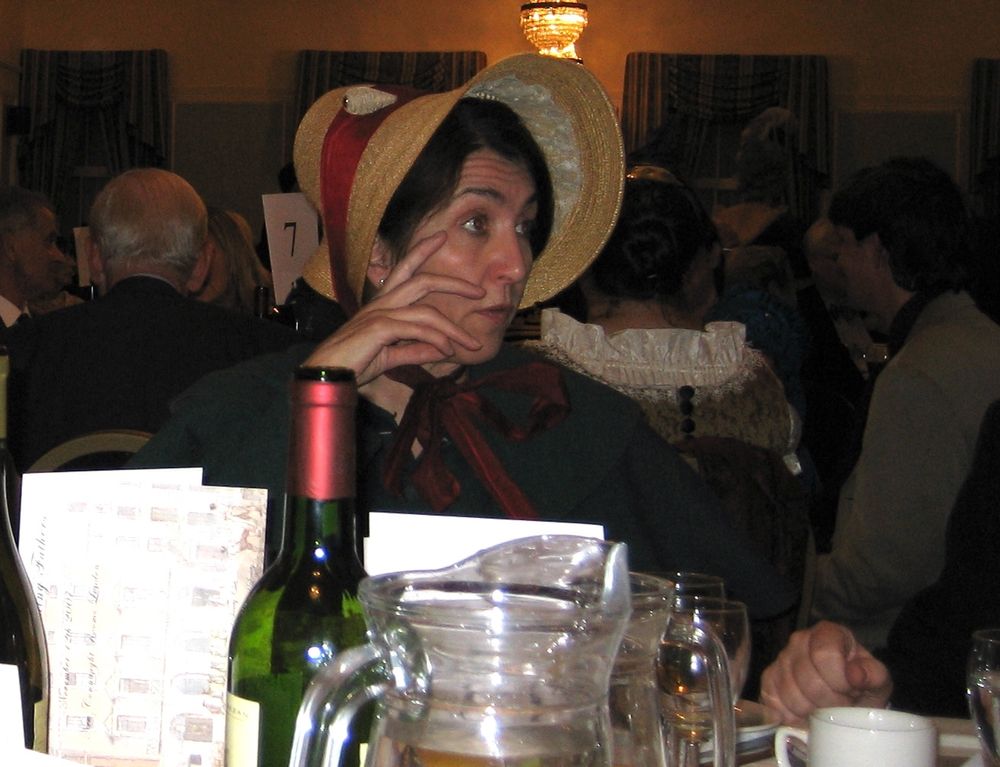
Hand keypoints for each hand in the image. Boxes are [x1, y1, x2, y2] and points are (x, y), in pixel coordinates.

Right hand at [304, 231, 484, 385]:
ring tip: (473, 343)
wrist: (327, 375)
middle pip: (422, 280)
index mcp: (382, 304)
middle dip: (454, 283)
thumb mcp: (391, 356)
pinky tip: (449, 351)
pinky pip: (418, 329)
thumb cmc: (354, 364)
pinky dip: (437, 339)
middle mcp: (382, 303)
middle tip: (479, 291)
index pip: (405, 270)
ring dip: (454, 329)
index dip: (422, 250)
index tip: (441, 236)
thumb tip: (442, 349)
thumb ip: (416, 350)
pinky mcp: (379, 328)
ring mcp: (380, 314)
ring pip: (427, 311)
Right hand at [759, 621, 892, 724]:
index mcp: (827, 633)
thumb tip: (854, 674)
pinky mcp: (769, 680)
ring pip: (791, 694)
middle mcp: (799, 640)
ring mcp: (781, 659)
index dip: (839, 681)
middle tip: (840, 707)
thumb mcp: (877, 680)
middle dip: (828, 702)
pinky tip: (806, 715)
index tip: (850, 692)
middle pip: (807, 679)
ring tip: (824, 711)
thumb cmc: (861, 686)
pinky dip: (792, 716)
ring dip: (811, 711)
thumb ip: (873, 674)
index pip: (824, 655)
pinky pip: (775, 703)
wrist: (845, 697)